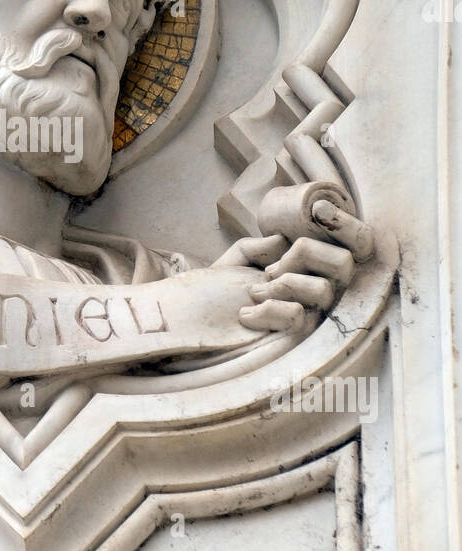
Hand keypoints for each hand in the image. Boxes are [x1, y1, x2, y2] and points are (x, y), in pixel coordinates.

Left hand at [212, 210, 363, 334]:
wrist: (196, 318)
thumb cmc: (220, 288)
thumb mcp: (241, 255)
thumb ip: (264, 245)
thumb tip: (284, 240)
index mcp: (313, 266)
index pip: (354, 244)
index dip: (347, 226)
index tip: (318, 211)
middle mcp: (322, 290)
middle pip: (345, 262)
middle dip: (305, 253)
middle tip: (271, 269)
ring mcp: (314, 316)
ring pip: (322, 289)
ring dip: (281, 285)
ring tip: (253, 293)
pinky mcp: (299, 339)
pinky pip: (297, 314)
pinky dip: (266, 311)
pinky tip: (246, 315)